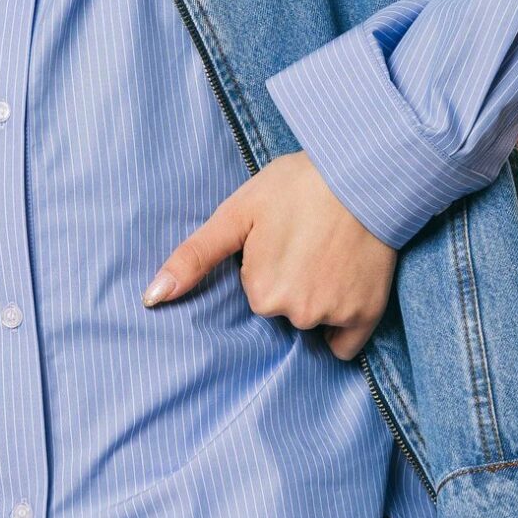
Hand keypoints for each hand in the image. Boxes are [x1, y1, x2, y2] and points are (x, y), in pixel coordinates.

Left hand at [141, 150, 397, 360]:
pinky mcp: (367, 316)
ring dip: (317, 299)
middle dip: (290, 284)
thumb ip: (194, 257)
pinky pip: (344, 345)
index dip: (268, 265)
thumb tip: (150, 299)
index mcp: (261, 292)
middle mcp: (296, 313)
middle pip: (283, 311)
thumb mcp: (237, 213)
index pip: (256, 293)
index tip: (283, 238)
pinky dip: (343, 325)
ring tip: (330, 255)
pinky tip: (345, 288)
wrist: (365, 172)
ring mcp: (334, 316)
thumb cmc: (297, 185)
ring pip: (312, 322)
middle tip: (309, 243)